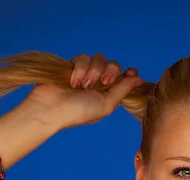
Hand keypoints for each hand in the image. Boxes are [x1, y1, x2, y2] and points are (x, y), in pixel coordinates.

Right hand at [21, 53, 142, 129]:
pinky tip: (73, 81)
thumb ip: (122, 90)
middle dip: (110, 71)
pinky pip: (84, 57)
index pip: (124, 77)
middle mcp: (99, 83)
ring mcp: (86, 74)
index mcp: (109, 94)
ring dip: (93, 71)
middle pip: (114, 65)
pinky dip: (80, 68)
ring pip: (99, 59)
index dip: (128, 73)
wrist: (51, 108)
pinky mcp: (73, 66)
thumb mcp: (106, 105)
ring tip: (82, 85)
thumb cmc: (78, 112)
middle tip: (102, 83)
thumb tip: (138, 79)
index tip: (129, 73)